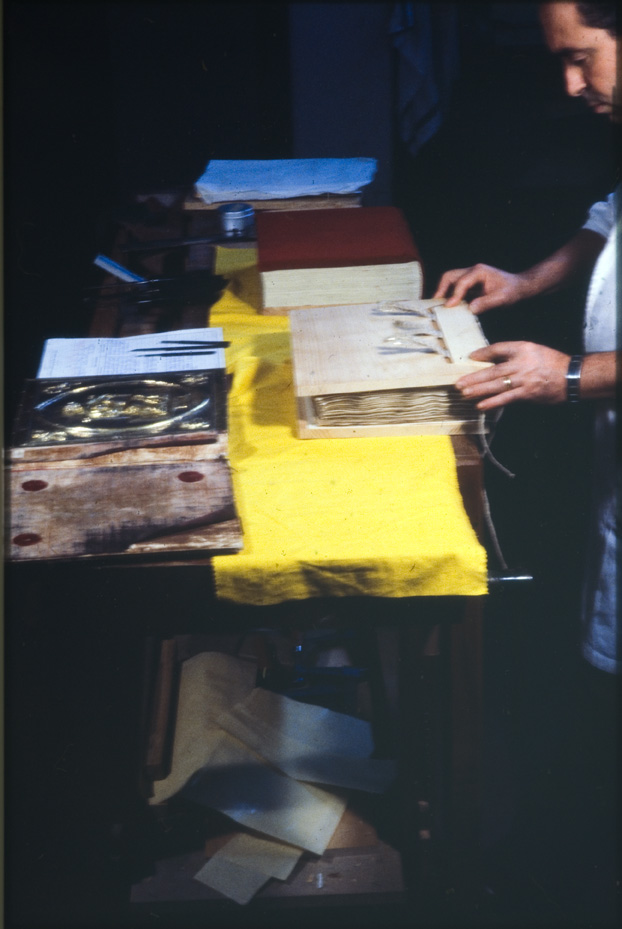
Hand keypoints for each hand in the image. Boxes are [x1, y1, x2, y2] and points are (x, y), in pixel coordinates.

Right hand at [434, 264, 527, 313]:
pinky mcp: (470, 284)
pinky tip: (448, 306)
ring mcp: (470, 276)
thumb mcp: (502, 299)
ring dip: (443, 291)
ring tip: (438, 305)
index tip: (449, 306)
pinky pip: (455, 287)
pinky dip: (449, 295)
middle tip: (435, 303)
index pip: (462, 282)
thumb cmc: (512, 291)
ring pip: (450, 280)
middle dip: (441, 289)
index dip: (454, 295)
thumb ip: (486, 303)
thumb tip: (470, 309)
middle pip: (450, 276)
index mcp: (479, 271)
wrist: (519, 286)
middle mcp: (473, 271)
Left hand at [455, 341, 569, 410]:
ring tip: (464, 393)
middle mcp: (521, 363)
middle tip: (458, 383)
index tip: (471, 357)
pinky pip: (506, 398)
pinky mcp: (527, 393)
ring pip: (496, 385)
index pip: (498, 348)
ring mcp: (523, 379)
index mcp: (523, 348)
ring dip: (478, 390)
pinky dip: (492, 402)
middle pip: (492, 370)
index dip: (483, 353)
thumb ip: (513, 353)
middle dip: (474, 378)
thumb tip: (492, 360)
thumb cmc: (552, 362)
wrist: (572, 376)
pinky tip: (481, 406)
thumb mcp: (533, 350)